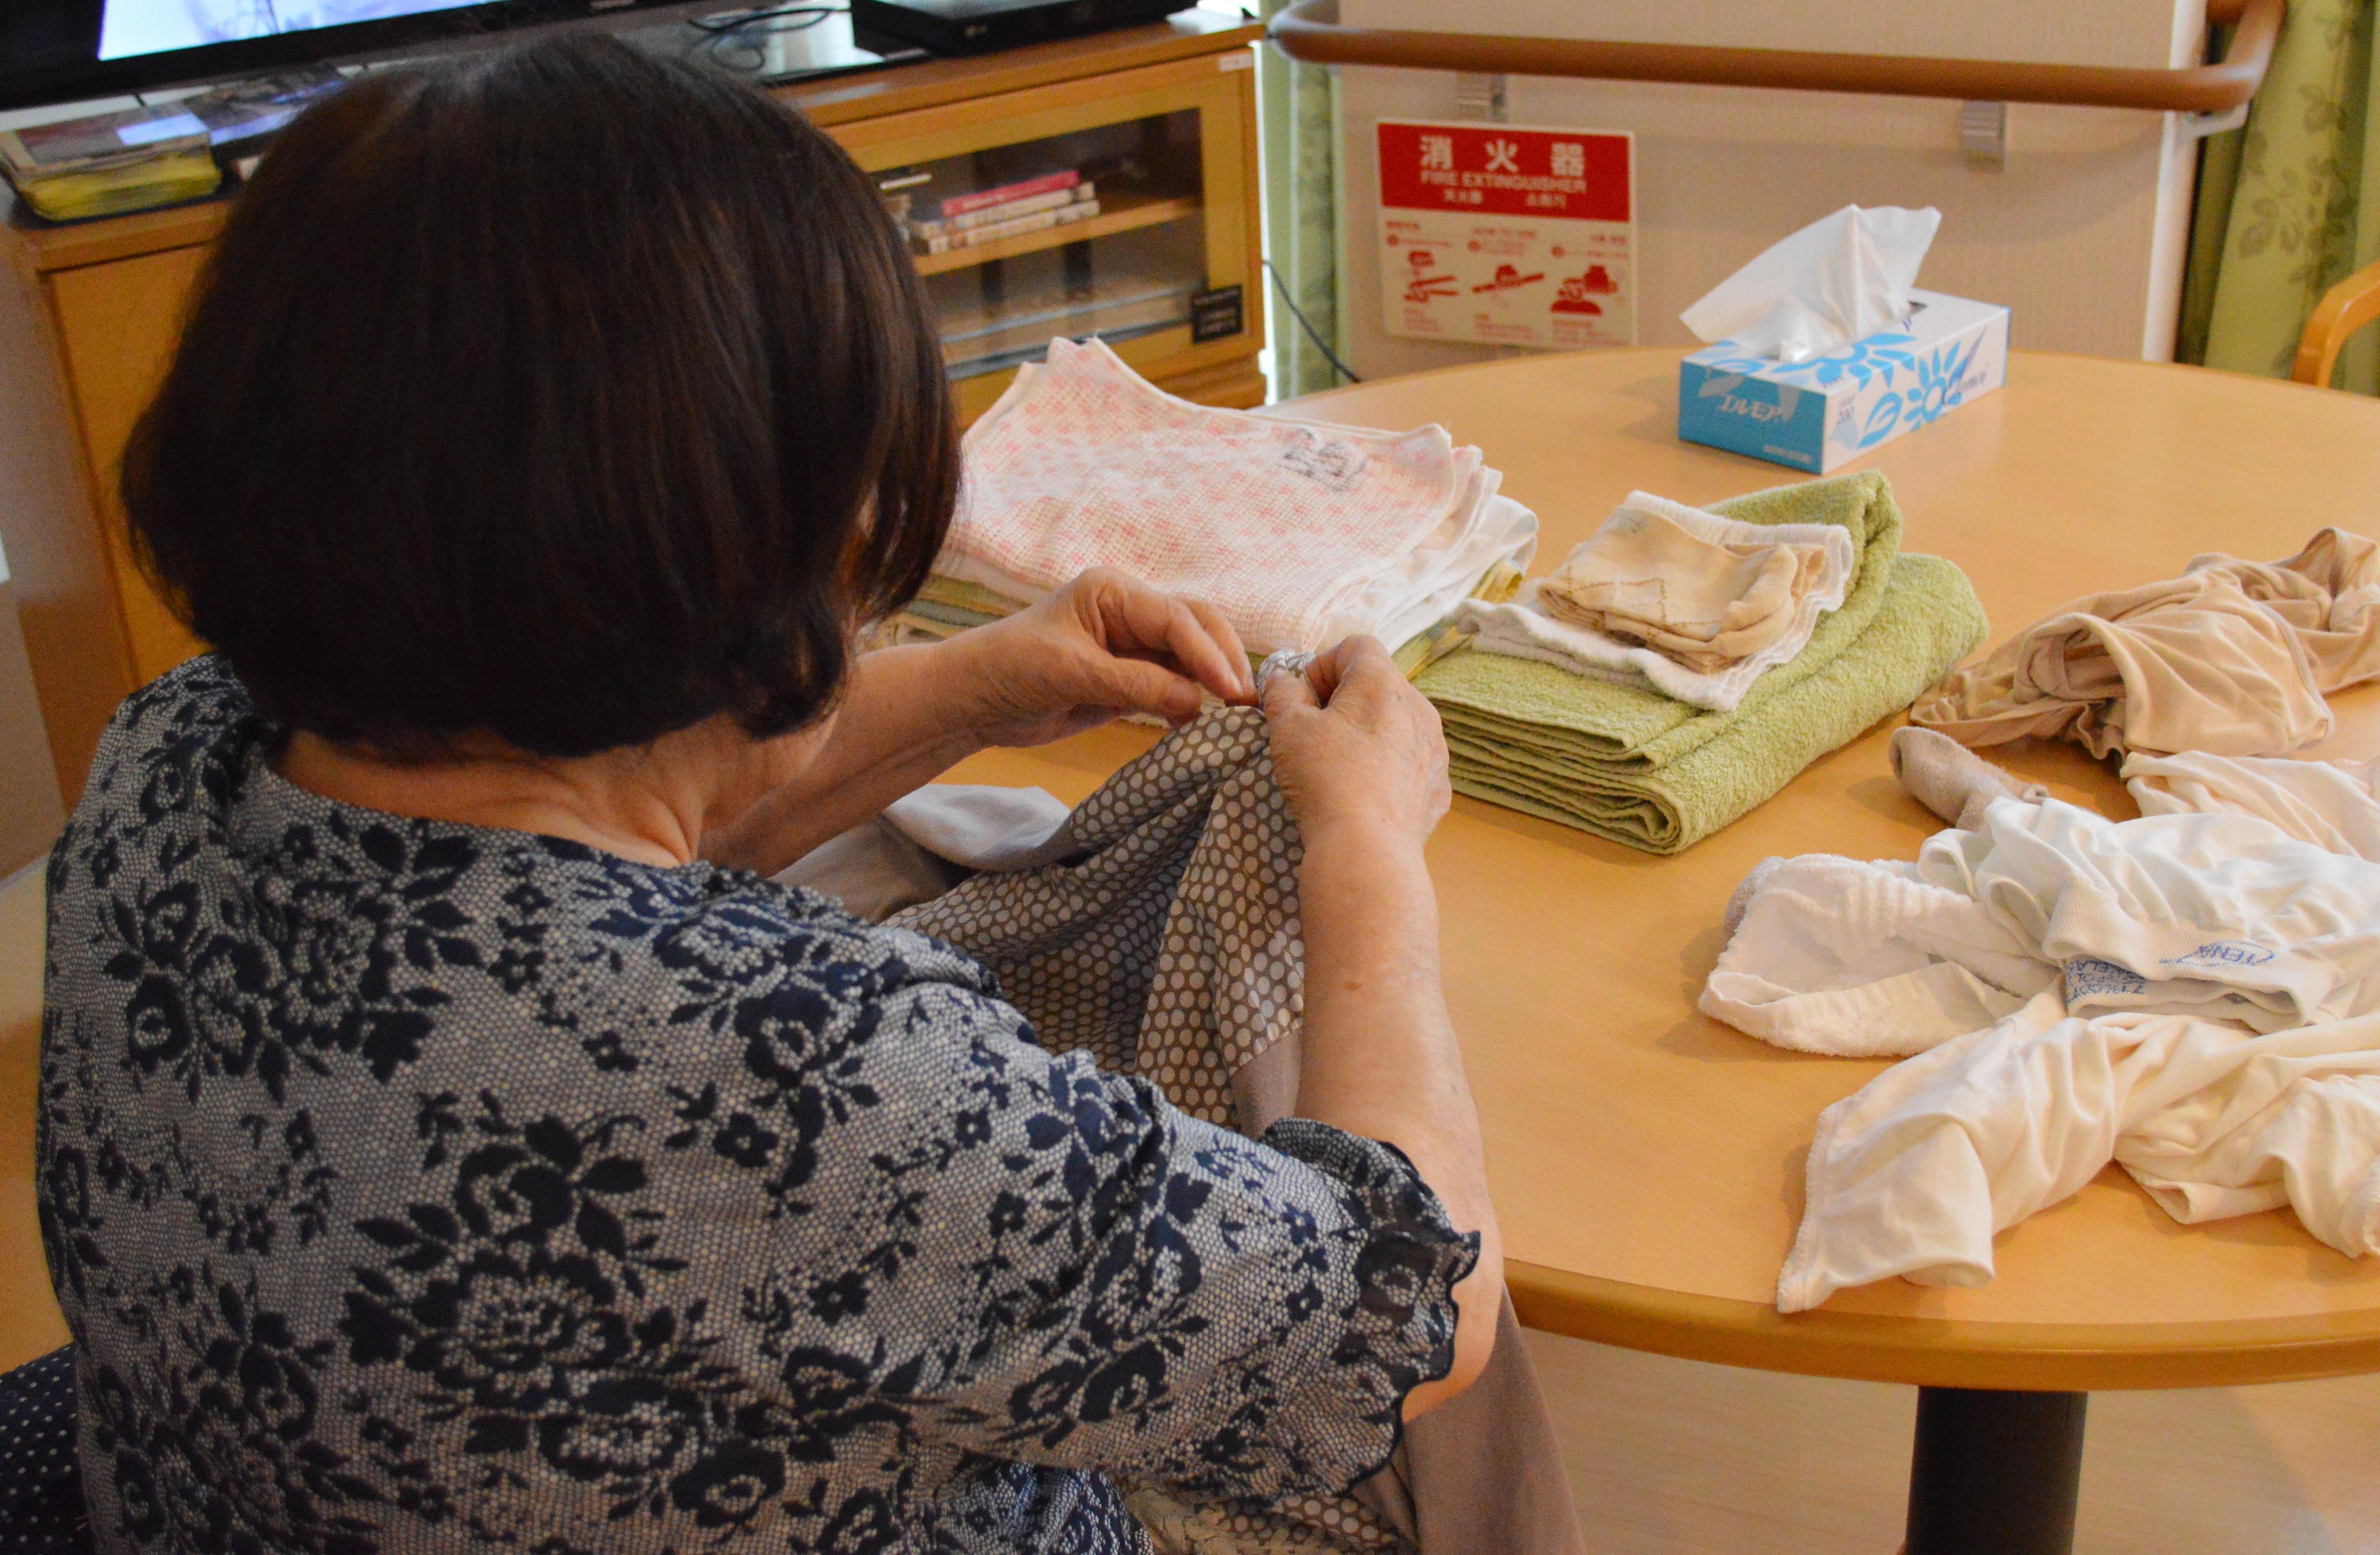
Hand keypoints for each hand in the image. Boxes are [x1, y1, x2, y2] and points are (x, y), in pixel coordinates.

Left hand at [941, 568, 1254, 747]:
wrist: (972, 701)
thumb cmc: (1010, 669)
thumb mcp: (1073, 673)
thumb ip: (1136, 685)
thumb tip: (1198, 704)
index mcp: (1114, 592)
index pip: (1176, 618)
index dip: (1208, 654)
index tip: (1232, 691)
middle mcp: (1130, 612)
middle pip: (1196, 628)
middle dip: (1222, 661)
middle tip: (1248, 702)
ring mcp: (1132, 646)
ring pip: (1190, 658)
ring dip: (1212, 683)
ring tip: (1236, 716)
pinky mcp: (1129, 679)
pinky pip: (1173, 687)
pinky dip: (1191, 704)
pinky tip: (1201, 726)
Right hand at [1261, 635, 1449, 850]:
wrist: (1367, 851)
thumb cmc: (1325, 780)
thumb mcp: (1287, 729)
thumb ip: (1282, 693)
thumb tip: (1283, 681)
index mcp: (1383, 684)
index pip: (1357, 646)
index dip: (1324, 663)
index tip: (1304, 697)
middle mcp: (1420, 709)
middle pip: (1378, 684)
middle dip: (1343, 700)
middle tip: (1313, 732)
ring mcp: (1435, 749)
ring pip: (1397, 724)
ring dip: (1367, 733)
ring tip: (1338, 766)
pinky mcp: (1438, 786)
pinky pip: (1410, 762)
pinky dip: (1387, 767)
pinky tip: (1362, 793)